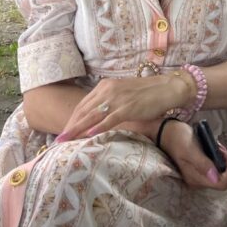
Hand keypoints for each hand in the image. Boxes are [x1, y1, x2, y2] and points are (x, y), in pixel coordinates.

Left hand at [59, 74, 187, 138]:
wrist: (167, 88)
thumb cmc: (146, 93)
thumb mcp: (122, 94)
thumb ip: (109, 103)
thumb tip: (95, 119)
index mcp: (105, 86)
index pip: (83, 104)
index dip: (72, 119)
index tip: (64, 131)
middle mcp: (109, 90)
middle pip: (83, 110)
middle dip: (70, 126)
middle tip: (58, 141)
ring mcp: (118, 98)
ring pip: (92, 116)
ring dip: (77, 129)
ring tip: (66, 140)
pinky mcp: (128, 107)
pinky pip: (109, 119)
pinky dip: (98, 127)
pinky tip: (88, 135)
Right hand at [161, 120, 226, 190]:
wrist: (167, 132)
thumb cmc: (178, 138)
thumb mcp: (190, 149)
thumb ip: (202, 163)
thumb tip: (215, 177)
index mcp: (195, 178)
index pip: (221, 184)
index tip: (225, 153)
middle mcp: (198, 180)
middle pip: (223, 181)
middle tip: (223, 149)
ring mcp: (198, 174)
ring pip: (221, 175)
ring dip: (225, 162)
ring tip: (219, 147)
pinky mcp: (199, 168)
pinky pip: (216, 168)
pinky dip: (220, 159)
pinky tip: (216, 148)